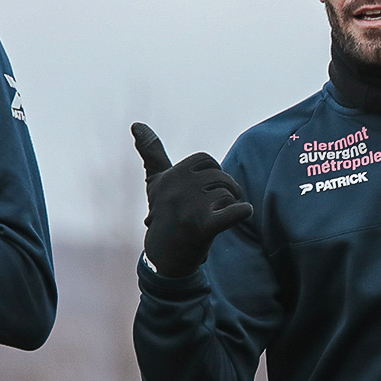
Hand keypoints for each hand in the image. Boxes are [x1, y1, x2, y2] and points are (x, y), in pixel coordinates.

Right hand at [131, 123, 252, 276]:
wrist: (164, 256)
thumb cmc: (163, 213)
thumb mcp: (156, 182)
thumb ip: (151, 152)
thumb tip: (137, 124)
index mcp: (170, 175)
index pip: (206, 161)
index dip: (211, 173)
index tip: (204, 189)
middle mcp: (177, 188)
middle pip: (220, 177)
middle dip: (225, 189)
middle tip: (216, 205)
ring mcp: (189, 208)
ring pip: (228, 194)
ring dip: (230, 204)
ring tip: (217, 216)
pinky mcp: (203, 227)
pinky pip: (234, 212)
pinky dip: (242, 211)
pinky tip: (243, 213)